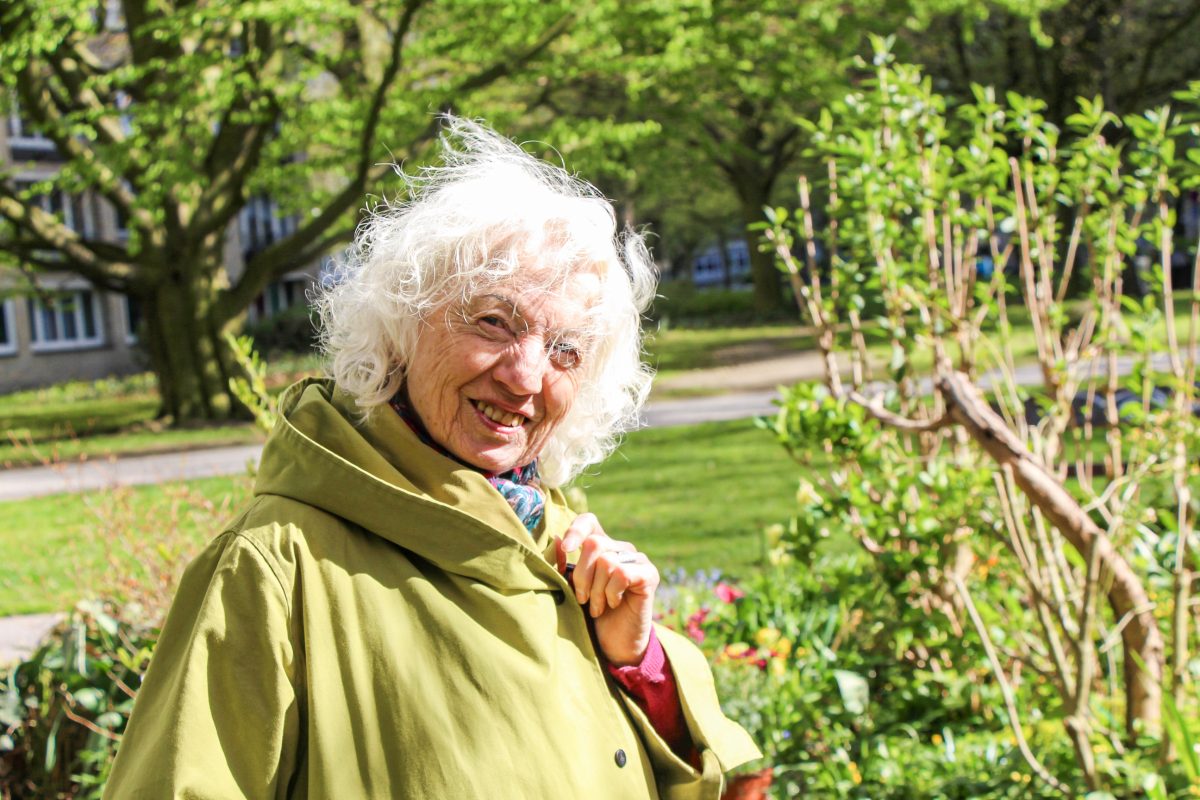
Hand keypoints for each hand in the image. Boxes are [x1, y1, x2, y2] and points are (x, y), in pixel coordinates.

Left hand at [556, 513, 659, 666]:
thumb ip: (563, 566)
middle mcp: (620, 548)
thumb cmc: (591, 615)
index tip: (565, 548)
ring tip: (597, 608)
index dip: (575, 529)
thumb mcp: (571, 589)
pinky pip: (622, 573)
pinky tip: (613, 604)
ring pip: (606, 561)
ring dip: (596, 591)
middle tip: (582, 599)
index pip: (589, 522)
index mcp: (601, 547)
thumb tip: (554, 539)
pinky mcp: (649, 574)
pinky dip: (611, 593)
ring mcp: (637, 560)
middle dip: (581, 575)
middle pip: (594, 543)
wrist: (615, 644)